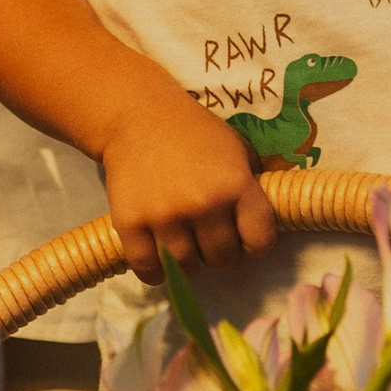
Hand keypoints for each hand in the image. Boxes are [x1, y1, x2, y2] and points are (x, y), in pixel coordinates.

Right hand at [99, 88, 278, 281]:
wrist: (137, 117)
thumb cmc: (193, 133)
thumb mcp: (236, 151)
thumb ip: (250, 189)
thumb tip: (257, 229)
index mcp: (236, 185)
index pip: (259, 241)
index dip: (254, 244)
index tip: (243, 238)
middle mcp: (203, 204)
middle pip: (222, 258)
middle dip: (219, 253)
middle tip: (209, 239)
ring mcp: (165, 216)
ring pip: (187, 268)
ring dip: (188, 262)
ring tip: (185, 246)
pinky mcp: (131, 223)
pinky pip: (148, 269)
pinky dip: (155, 273)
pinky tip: (159, 260)